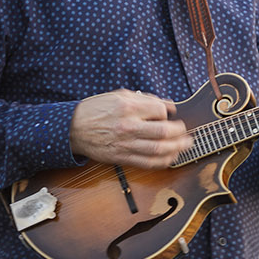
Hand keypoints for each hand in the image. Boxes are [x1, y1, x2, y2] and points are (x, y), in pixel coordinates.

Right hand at [69, 89, 192, 169]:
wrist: (73, 128)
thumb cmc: (97, 109)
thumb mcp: (120, 95)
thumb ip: (145, 99)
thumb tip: (168, 106)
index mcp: (127, 107)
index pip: (159, 110)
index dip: (169, 112)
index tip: (171, 113)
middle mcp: (128, 126)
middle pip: (163, 131)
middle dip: (180, 132)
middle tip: (186, 131)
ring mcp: (125, 144)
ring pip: (158, 149)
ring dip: (177, 148)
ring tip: (186, 145)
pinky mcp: (122, 157)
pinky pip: (147, 163)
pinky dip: (163, 161)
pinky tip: (172, 157)